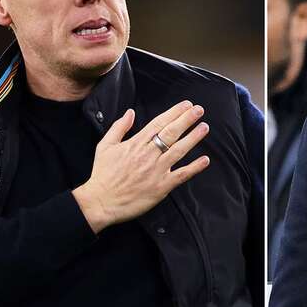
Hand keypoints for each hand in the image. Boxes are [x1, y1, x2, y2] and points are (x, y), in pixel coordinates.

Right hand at [73, 101, 210, 232]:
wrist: (101, 202)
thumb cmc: (103, 175)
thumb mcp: (105, 146)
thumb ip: (119, 127)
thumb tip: (130, 112)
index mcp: (136, 144)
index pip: (159, 123)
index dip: (174, 113)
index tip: (186, 105)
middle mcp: (148, 155)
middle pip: (171, 133)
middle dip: (187, 119)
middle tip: (199, 110)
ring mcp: (156, 171)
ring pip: (178, 150)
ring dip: (193, 138)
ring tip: (204, 127)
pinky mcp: (161, 187)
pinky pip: (181, 175)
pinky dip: (194, 167)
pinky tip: (205, 160)